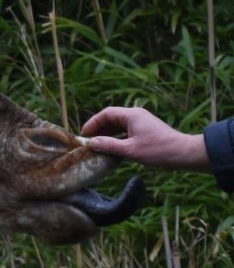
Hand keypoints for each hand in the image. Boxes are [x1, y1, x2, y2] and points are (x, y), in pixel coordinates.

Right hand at [81, 107, 209, 170]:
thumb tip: (91, 143)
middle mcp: (136, 115)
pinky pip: (126, 130)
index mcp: (132, 115)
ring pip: (119, 125)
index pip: (106, 113)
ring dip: (108, 133)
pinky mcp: (146, 130)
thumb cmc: (158, 150)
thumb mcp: (130, 150)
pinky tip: (113, 147)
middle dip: (99, 128)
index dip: (93, 123)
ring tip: (98, 145)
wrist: (184, 153)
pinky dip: (117, 137)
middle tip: (89, 141)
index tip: (84, 134)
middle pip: (112, 118)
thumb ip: (109, 145)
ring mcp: (142, 122)